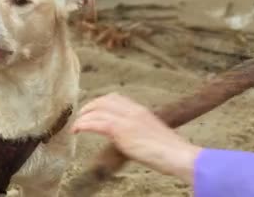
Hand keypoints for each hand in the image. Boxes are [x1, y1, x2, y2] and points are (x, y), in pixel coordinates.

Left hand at [71, 93, 201, 183]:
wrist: (177, 155)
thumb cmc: (170, 152)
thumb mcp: (153, 135)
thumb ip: (140, 132)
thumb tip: (131, 139)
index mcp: (141, 111)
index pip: (116, 98)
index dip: (101, 102)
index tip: (92, 110)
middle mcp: (134, 111)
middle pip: (105, 100)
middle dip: (90, 106)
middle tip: (81, 116)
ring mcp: (128, 119)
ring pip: (98, 109)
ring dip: (83, 116)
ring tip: (76, 125)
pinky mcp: (122, 130)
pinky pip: (97, 122)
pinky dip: (83, 124)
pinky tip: (77, 129)